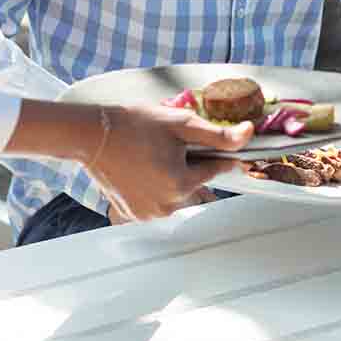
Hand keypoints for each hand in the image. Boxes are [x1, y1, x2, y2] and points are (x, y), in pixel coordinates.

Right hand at [88, 105, 253, 222]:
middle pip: (195, 186)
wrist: (92, 135)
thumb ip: (218, 136)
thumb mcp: (180, 124)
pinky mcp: (133, 215)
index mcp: (181, 183)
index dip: (211, 154)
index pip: (214, 171)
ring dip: (173, 180)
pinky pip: (157, 204)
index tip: (200, 144)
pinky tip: (143, 170)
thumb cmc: (133, 126)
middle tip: (168, 147)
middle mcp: (166, 206)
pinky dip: (156, 190)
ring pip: (177, 196)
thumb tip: (249, 135)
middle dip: (190, 168)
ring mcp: (148, 214)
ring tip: (153, 158)